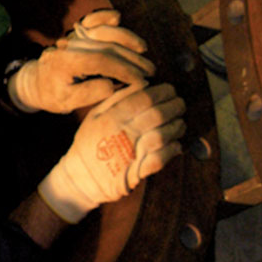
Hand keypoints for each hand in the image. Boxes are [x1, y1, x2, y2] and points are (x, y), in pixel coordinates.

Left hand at [8, 10, 155, 113]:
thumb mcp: (66, 102)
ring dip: (125, 38)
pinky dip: (102, 17)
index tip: (140, 81)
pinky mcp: (75, 34)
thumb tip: (112, 84)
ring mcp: (72, 37)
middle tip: (150, 71)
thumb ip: (88, 93)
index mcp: (66, 62)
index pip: (101, 62)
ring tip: (143, 50)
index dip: (124, 70)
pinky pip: (89, 21)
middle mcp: (70, 45)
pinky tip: (116, 18)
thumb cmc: (52, 94)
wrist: (36, 82)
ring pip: (101, 31)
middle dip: (131, 58)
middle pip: (106, 46)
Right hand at [38, 83, 185, 222]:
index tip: (170, 90)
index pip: (145, 98)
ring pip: (163, 135)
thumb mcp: (95, 115)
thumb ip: (116, 99)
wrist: (82, 178)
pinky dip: (173, 150)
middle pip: (158, 114)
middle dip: (175, 106)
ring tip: (179, 122)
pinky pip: (161, 158)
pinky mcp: (137, 171)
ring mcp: (131, 153)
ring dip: (176, 127)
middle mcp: (123, 133)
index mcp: (112, 117)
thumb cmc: (89, 142)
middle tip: (179, 104)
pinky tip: (175, 144)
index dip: (163, 91)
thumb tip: (142, 84)